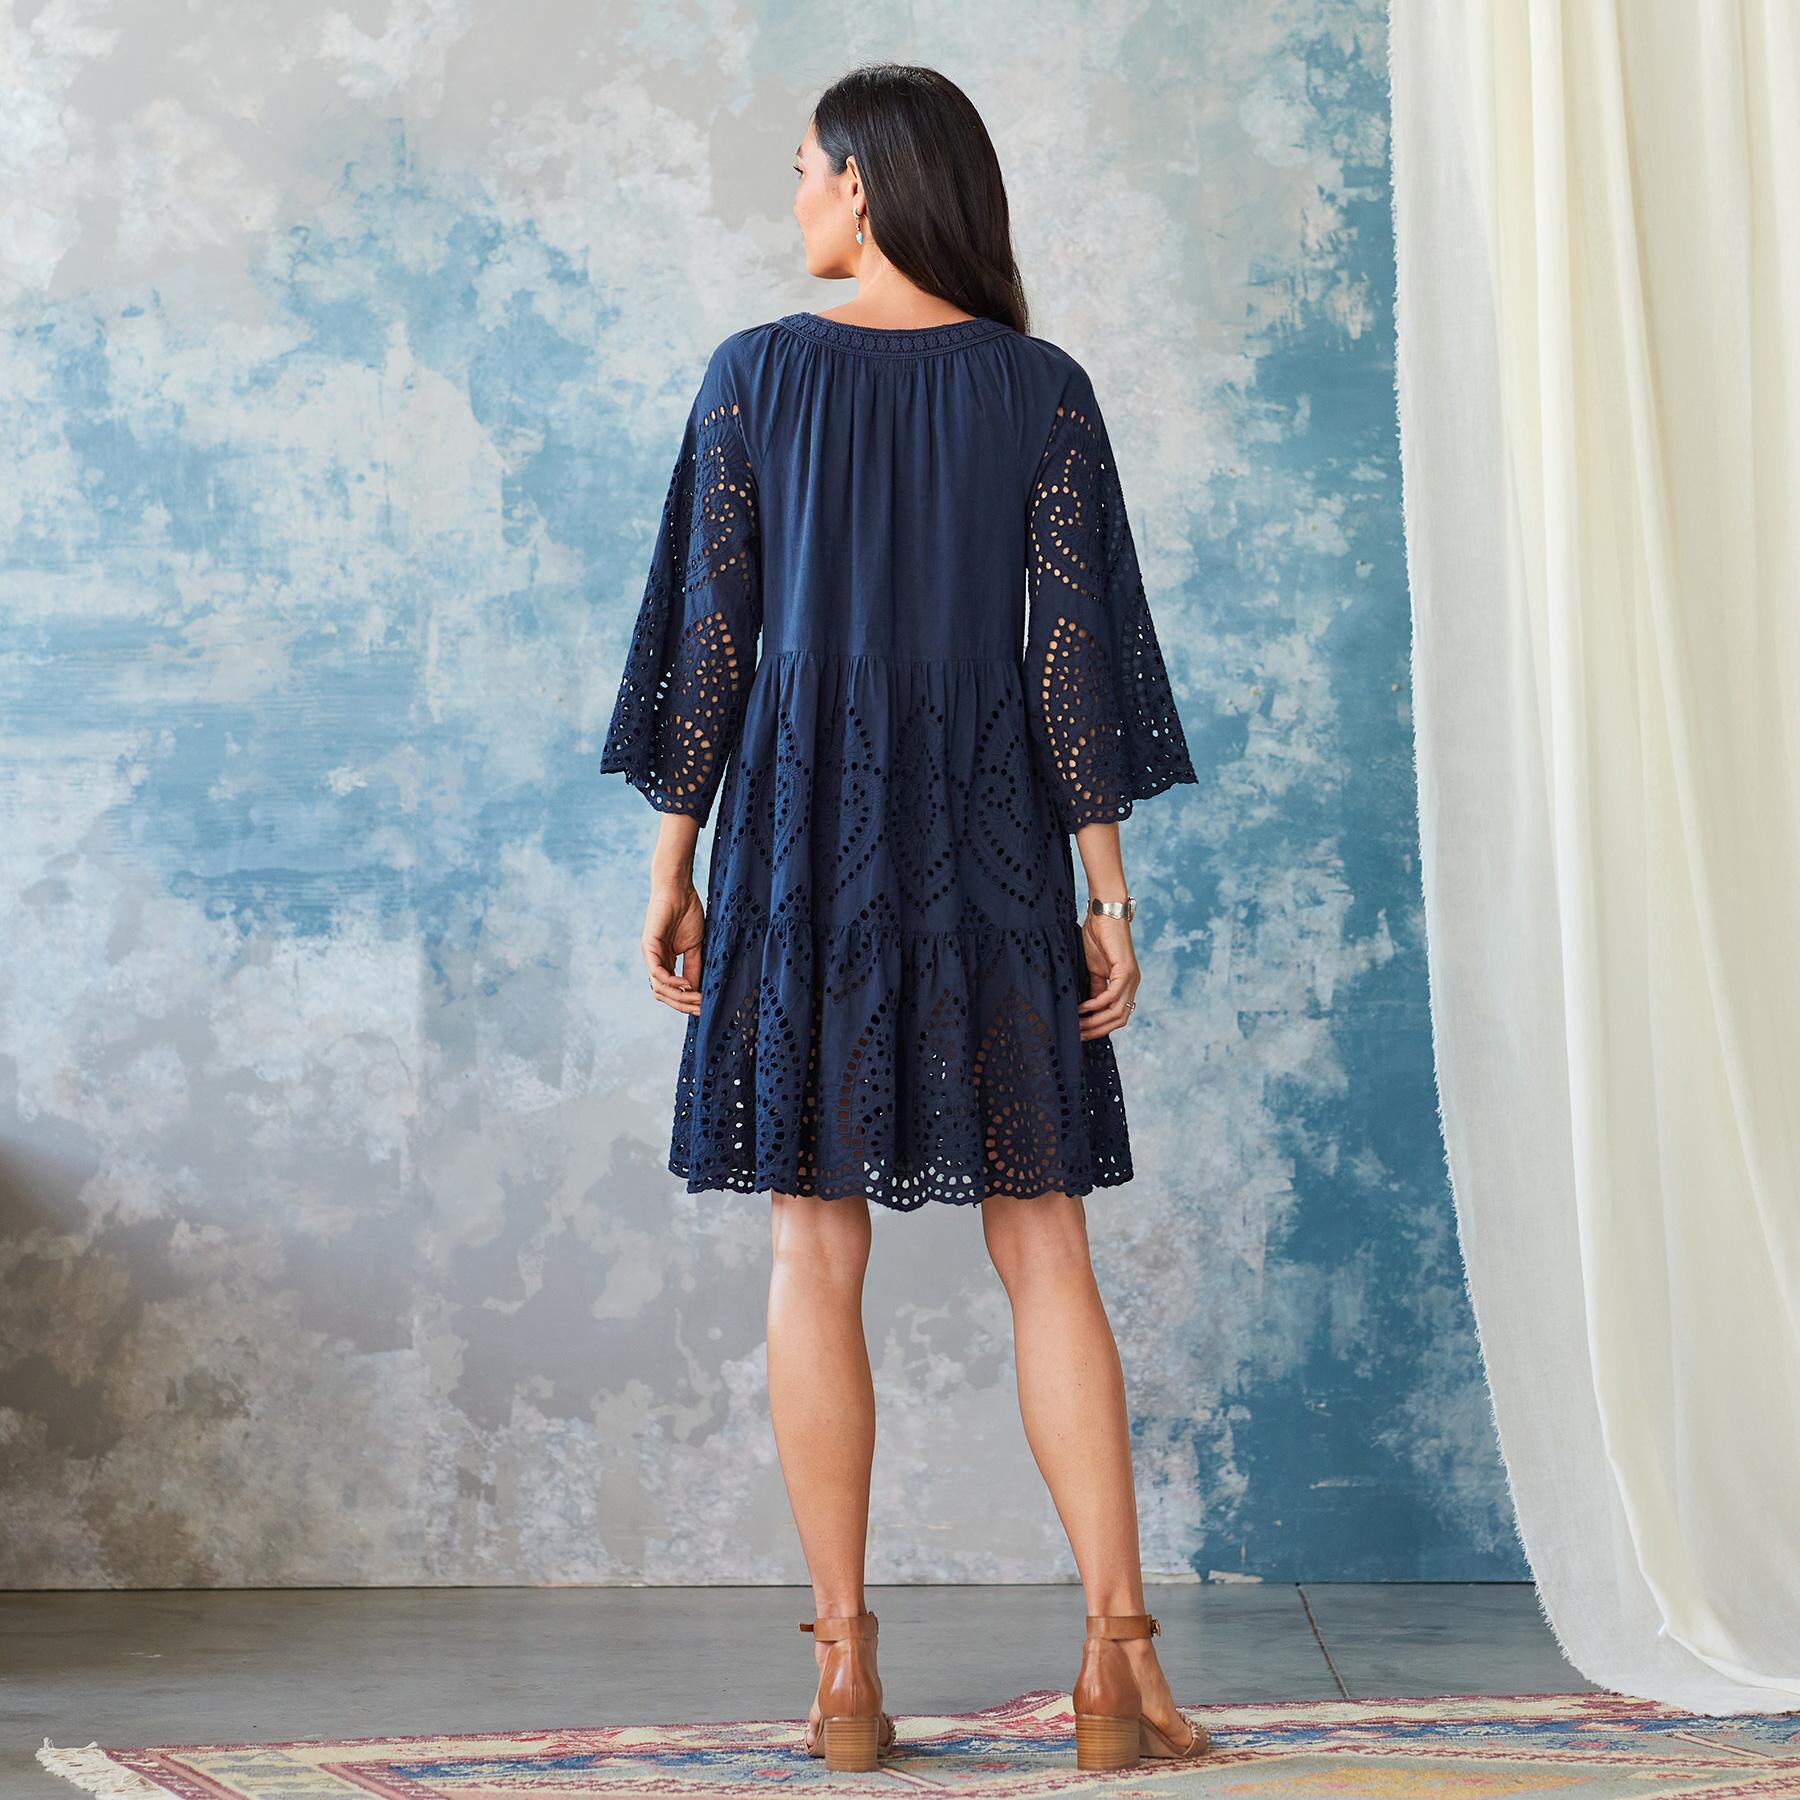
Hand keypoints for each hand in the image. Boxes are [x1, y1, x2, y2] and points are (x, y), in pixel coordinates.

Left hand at [642, 878, 704, 1016]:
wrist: (679, 889)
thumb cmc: (687, 913)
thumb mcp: (695, 946)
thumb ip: (694, 967)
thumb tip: (697, 990)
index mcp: (665, 962)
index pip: (672, 991)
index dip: (687, 1002)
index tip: (705, 1007)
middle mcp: (655, 961)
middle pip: (664, 994)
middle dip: (683, 1004)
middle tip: (702, 1008)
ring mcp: (650, 955)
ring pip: (659, 987)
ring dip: (679, 996)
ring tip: (696, 997)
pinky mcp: (649, 945)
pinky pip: (657, 972)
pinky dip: (672, 981)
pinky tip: (686, 982)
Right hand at [1078, 913, 1139, 1038]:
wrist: (1105, 913)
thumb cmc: (1098, 936)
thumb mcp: (1094, 969)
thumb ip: (1094, 988)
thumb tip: (1088, 1009)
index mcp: (1125, 985)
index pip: (1117, 1015)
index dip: (1100, 1028)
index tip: (1081, 1034)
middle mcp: (1132, 984)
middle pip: (1119, 1019)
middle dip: (1098, 1030)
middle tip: (1078, 1035)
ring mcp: (1131, 978)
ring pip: (1117, 1011)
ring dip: (1096, 1021)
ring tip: (1078, 1025)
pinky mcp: (1126, 970)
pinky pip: (1112, 995)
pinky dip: (1097, 1004)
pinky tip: (1082, 1007)